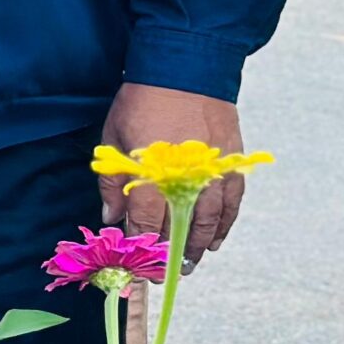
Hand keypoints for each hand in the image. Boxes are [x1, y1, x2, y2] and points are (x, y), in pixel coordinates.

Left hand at [97, 80, 245, 267]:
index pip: (145, 220)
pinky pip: (231, 205)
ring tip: (189, 265)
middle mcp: (185, 178)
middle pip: (179, 227)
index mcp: (152, 172)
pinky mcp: (231, 166)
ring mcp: (212, 173)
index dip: (140, 243)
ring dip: (198, 246)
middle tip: (163, 272)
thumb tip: (111, 216)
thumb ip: (112, 181)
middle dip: (169, 252)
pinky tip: (215, 241)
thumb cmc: (142, 101)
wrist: (185, 71)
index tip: (136, 261)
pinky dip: (224, 226)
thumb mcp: (114, 137)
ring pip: (208, 222)